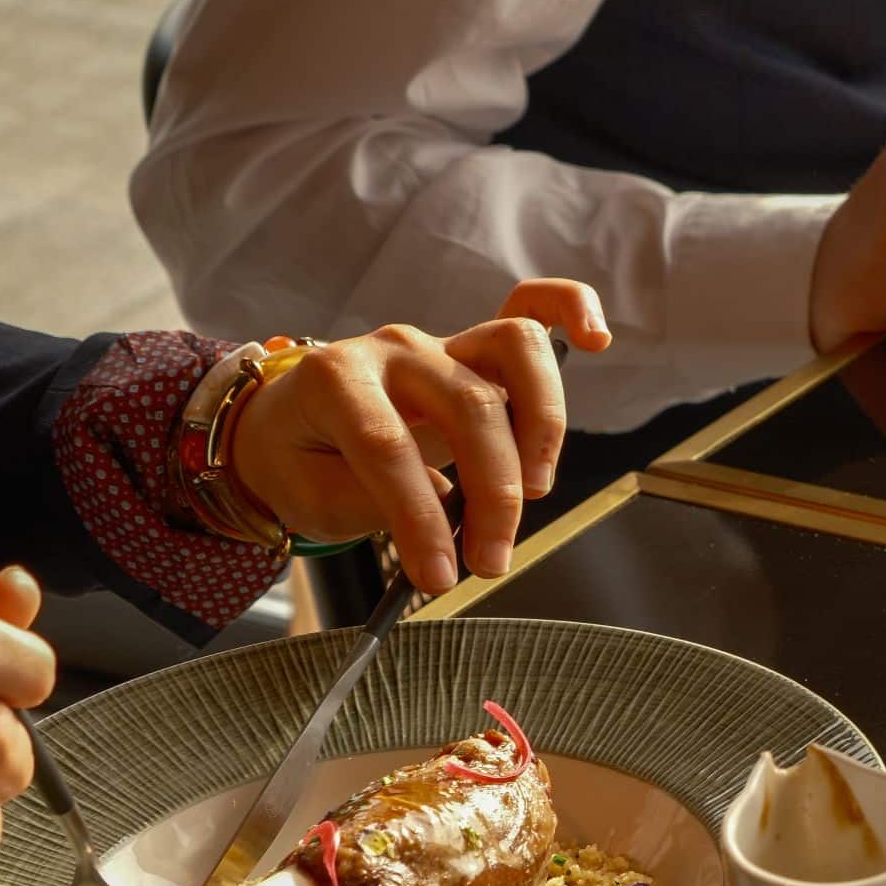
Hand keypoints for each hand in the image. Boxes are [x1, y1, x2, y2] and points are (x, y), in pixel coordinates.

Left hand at [229, 279, 608, 592]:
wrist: (288, 424)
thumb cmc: (301, 461)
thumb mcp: (311, 498)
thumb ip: (377, 502)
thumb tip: (453, 512)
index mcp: (336, 380)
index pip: (389, 447)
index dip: (419, 519)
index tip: (438, 578)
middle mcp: (395, 349)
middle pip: (468, 404)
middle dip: (494, 491)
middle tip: (492, 560)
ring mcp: (441, 342)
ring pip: (515, 351)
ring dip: (541, 425)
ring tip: (537, 489)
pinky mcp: (474, 347)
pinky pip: (531, 306)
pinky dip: (570, 310)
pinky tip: (597, 338)